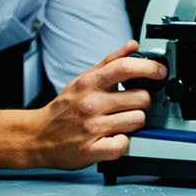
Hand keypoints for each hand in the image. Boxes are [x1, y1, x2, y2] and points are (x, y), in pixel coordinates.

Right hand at [0, 40, 165, 170]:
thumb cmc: (64, 108)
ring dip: (133, 122)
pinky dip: (122, 143)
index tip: (160, 72)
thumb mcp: (84, 79)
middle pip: (141, 97)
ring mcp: (90, 128)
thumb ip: (111, 61)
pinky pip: (123, 145)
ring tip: (119, 122)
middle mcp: (90, 104)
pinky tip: (112, 138)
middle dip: (142, 102)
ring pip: (137, 120)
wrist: (35, 136)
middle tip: (130, 105)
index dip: (150, 68)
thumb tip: (133, 45)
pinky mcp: (90, 150)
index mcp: (90, 84)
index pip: (126, 67)